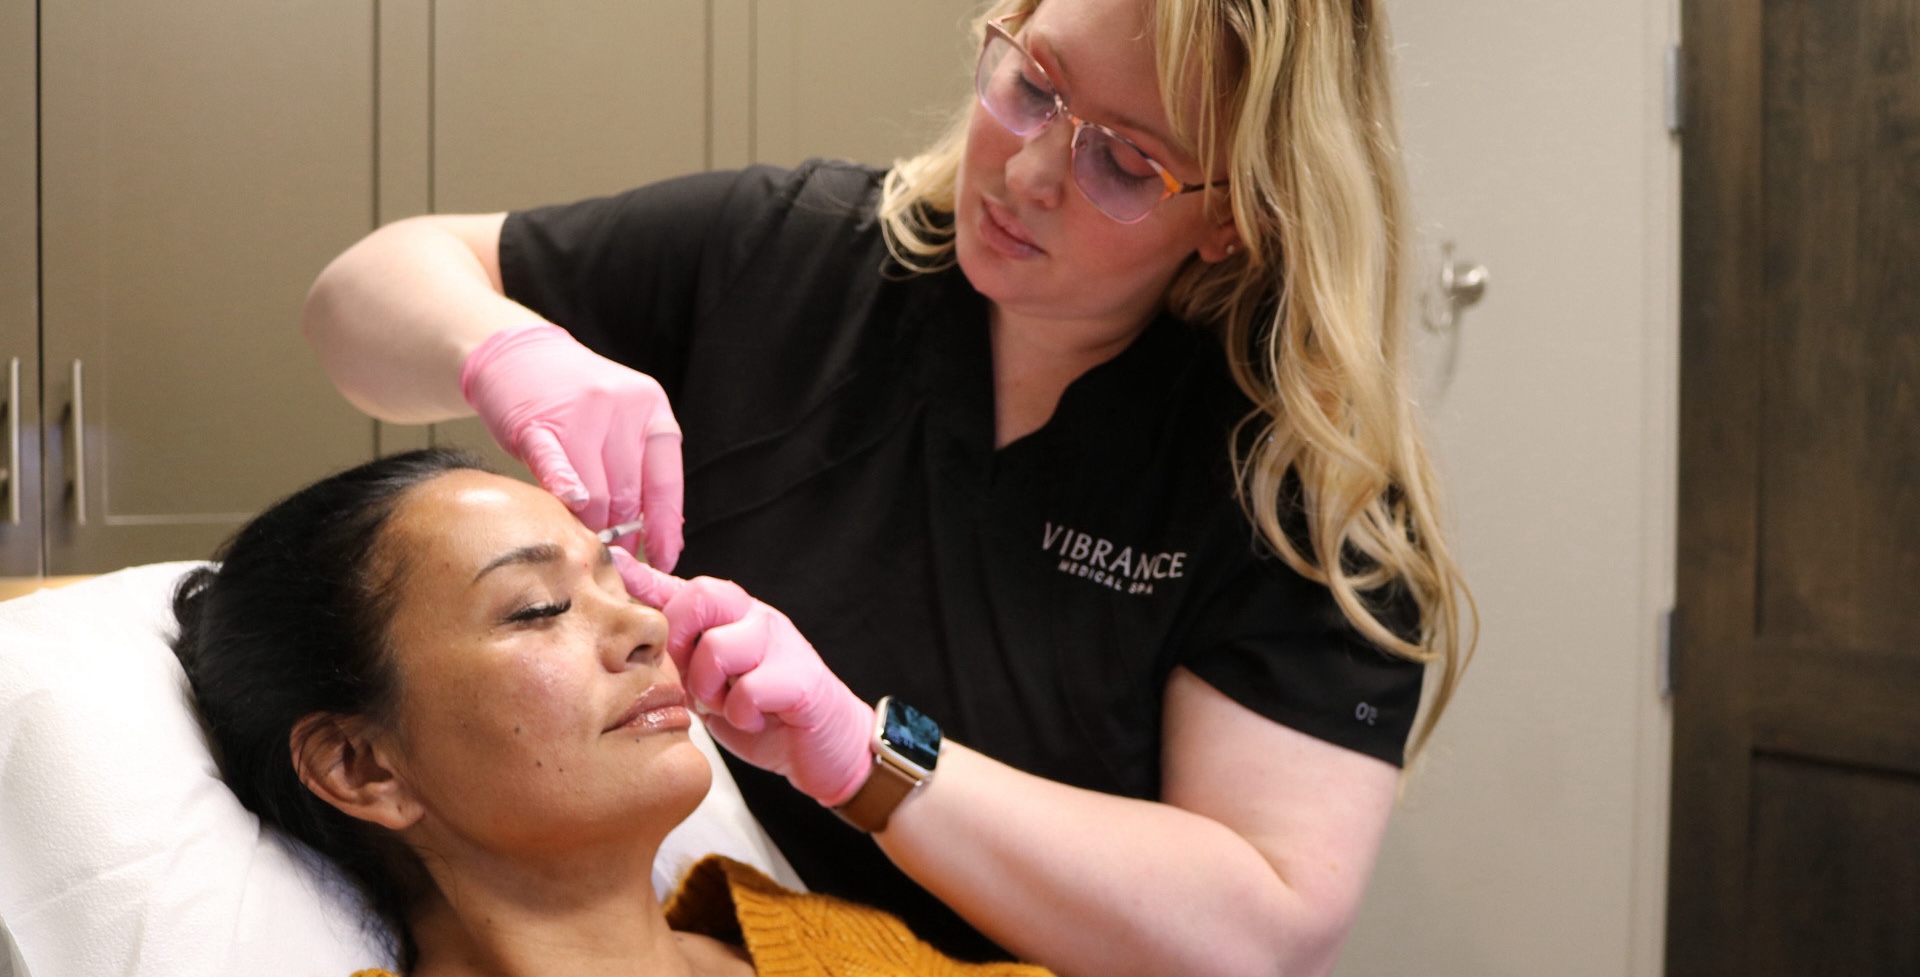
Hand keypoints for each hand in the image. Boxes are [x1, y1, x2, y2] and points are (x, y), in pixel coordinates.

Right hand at [461, 323, 684, 569]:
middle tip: (608, 554)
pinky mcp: (537, 422)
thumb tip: (647, 536)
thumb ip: (634, 467)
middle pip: (627, 493)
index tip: (663, 559)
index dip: (665, 526)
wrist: (517, 353)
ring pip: (594, 492)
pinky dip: (565, 489)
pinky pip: (556, 466)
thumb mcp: (619, 418)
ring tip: (580, 537)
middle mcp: (622, 407)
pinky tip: (571, 506)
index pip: (665, 481)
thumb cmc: (573, 397)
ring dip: (588, 522)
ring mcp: (581, 412)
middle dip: (619, 531)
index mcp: (651, 407)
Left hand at [619, 564, 872, 807]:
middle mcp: (755, 617)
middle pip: (699, 598)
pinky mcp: (801, 678)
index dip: (643, 578)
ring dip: (711, 688)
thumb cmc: (761, 710)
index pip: (680, 586)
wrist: (824, 747)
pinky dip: (742, 715)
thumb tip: (629, 615)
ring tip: (723, 707)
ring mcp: (781, 643)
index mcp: (730, 614)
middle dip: (679, 642)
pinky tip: (752, 721)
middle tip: (688, 681)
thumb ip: (679, 648)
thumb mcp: (708, 677)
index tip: (614, 566)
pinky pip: (750, 690)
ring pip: (720, 647)